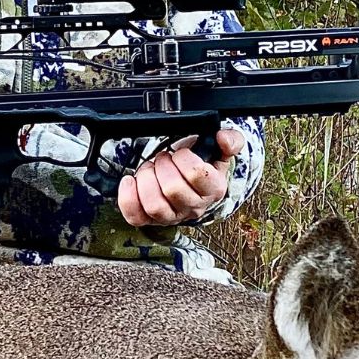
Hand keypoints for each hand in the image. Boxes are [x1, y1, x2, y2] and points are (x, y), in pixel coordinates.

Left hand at [117, 128, 245, 227]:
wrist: (187, 177)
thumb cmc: (201, 162)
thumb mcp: (220, 148)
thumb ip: (231, 140)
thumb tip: (223, 138)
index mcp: (214, 189)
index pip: (196, 175)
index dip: (184, 158)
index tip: (181, 153)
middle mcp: (194, 207)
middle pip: (172, 189)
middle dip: (163, 165)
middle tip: (164, 159)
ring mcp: (172, 216)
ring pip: (154, 205)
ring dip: (146, 178)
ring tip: (150, 169)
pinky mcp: (150, 220)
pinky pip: (135, 216)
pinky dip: (128, 197)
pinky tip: (131, 181)